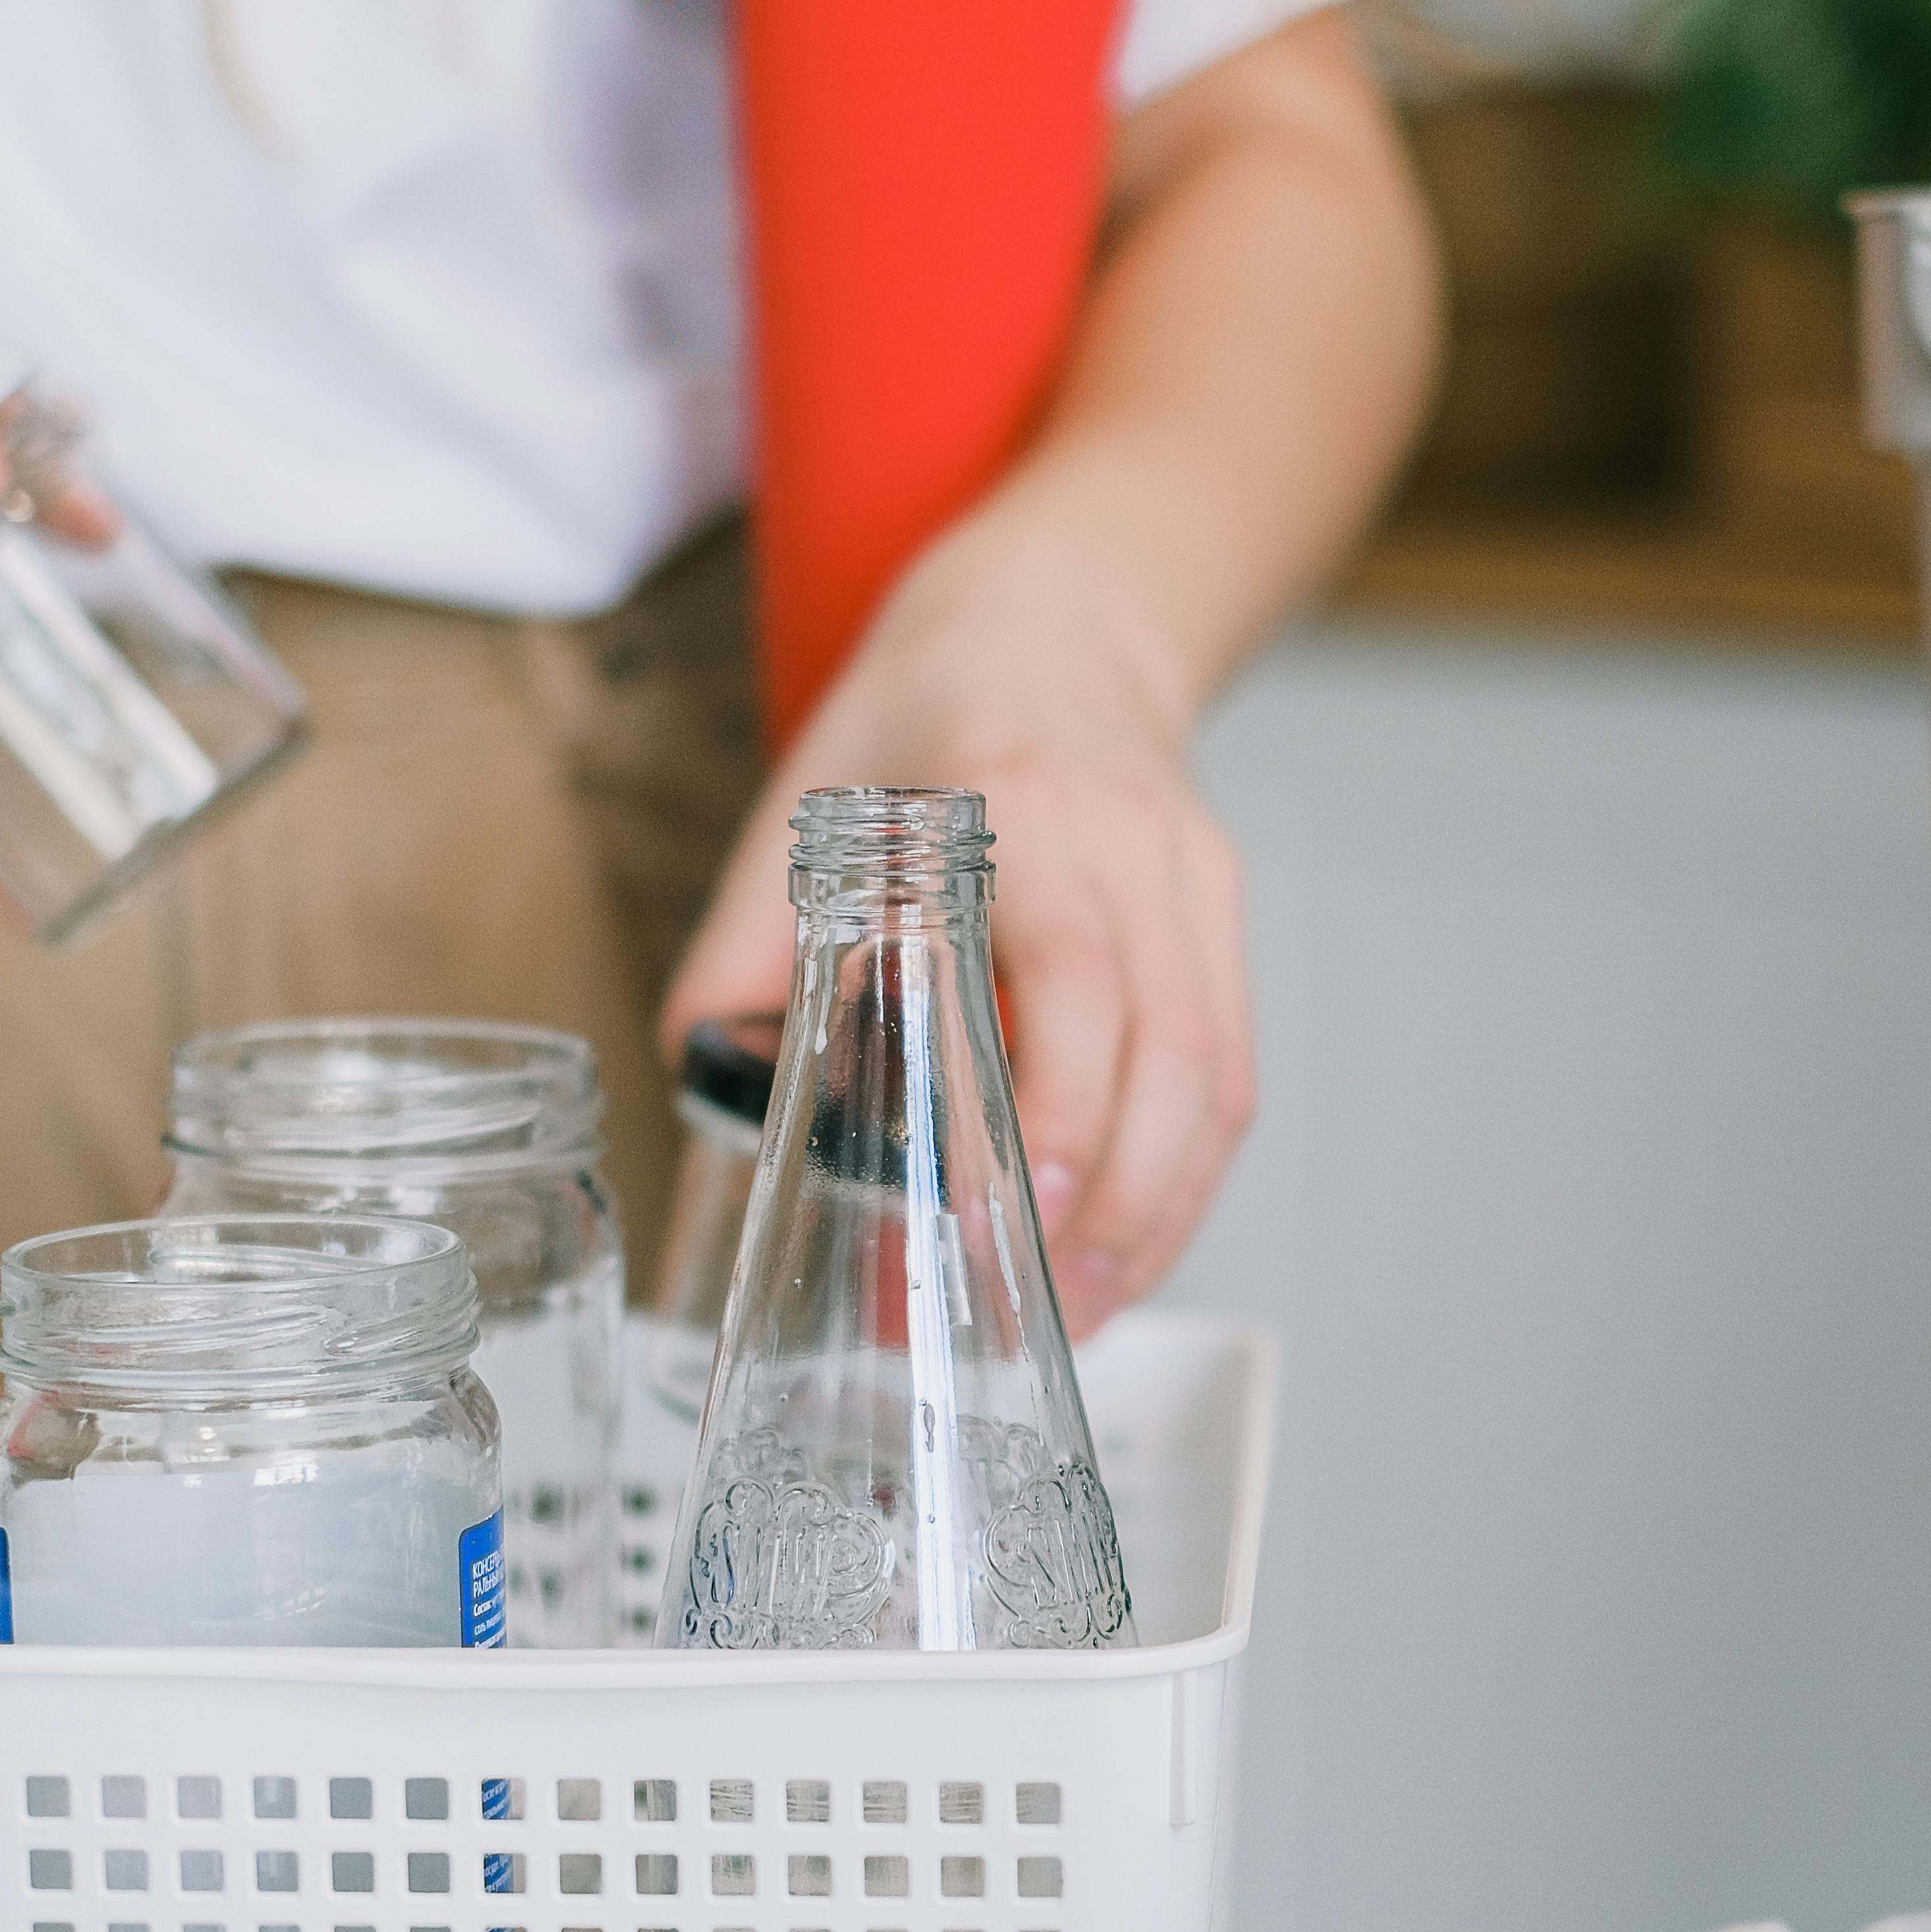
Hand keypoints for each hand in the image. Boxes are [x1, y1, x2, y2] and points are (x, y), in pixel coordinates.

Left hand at [660, 536, 1256, 1338]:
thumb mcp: (803, 808)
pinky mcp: (1221, 908)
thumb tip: (700, 1083)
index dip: (1051, 1106)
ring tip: (1089, 1310)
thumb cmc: (920, 719)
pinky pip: (1230, 1060)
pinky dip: (1188, 1169)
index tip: (1009, 1220)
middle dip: (1113, 1201)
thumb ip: (743, 948)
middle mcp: (1122, 836)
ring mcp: (1187, 873)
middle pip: (1162, 1043)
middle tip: (1045, 1313)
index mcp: (1012, 801)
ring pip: (1213, 1069)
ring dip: (1161, 1209)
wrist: (1053, 618)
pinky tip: (1135, 1239)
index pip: (1063, 970)